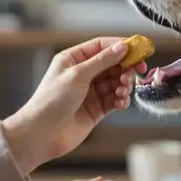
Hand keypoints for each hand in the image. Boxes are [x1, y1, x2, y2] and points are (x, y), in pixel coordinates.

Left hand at [3, 37, 148, 172]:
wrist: (42, 133)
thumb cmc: (51, 101)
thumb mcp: (78, 74)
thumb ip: (102, 60)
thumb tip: (122, 47)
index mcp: (73, 59)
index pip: (102, 46)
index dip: (121, 46)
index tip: (139, 50)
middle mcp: (82, 74)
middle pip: (112, 64)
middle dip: (125, 68)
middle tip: (136, 72)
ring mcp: (90, 92)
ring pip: (116, 82)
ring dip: (124, 85)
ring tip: (123, 91)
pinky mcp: (96, 109)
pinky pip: (114, 100)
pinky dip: (121, 100)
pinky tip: (121, 103)